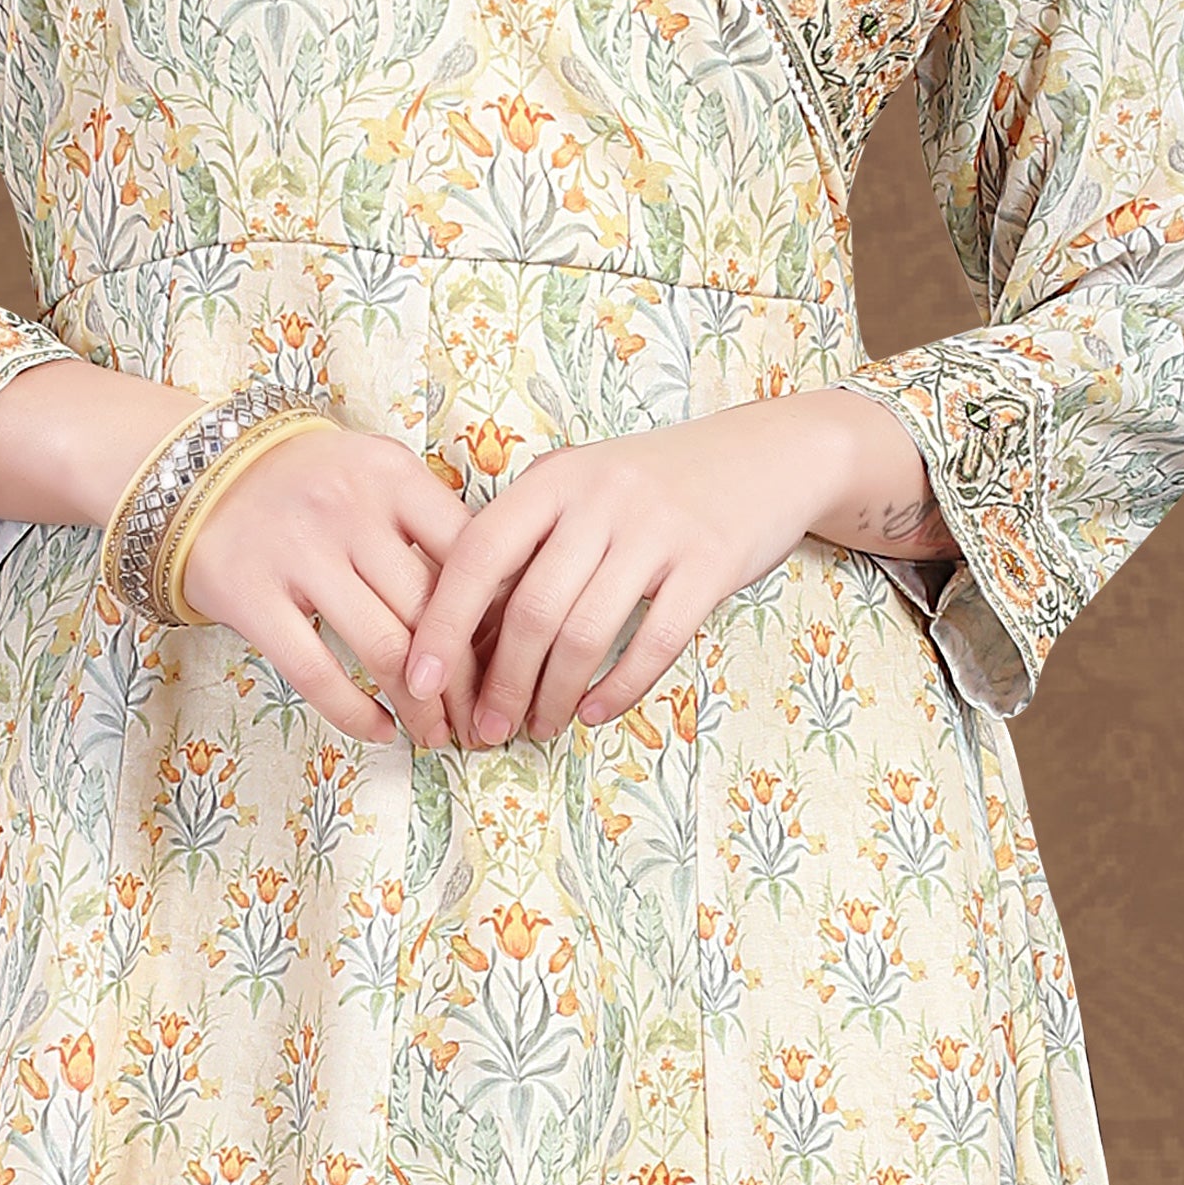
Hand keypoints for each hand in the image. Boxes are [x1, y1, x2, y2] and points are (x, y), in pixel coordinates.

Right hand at [176, 424, 480, 750]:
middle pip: (431, 610)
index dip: (494, 614)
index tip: (507, 657)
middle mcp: (350, 510)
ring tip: (436, 734)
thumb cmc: (308, 482)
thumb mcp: (373, 474)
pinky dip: (356, 713)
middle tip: (478, 718)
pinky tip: (380, 730)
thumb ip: (427, 522)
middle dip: (465, 678)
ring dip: (420, 706)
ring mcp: (299, 553)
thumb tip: (495, 604)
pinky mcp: (251, 596)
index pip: (468, 551)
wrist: (197, 471)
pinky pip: (317, 672)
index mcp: (392, 475)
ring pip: (385, 648)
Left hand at [401, 391, 914, 746]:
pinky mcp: (710, 565)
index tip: (418, 680)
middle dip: (499, 682)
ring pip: (586, 633)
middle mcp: (601, 498)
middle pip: (531, 608)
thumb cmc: (652, 484)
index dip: (442, 621)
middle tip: (484, 729)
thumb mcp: (582, 487)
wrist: (765, 455)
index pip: (479, 552)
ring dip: (553, 696)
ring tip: (538, 727)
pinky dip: (618, 689)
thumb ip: (529, 541)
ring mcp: (658, 530)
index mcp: (555, 477)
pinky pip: (654, 643)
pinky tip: (596, 713)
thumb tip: (463, 632)